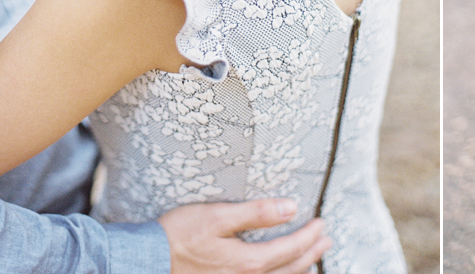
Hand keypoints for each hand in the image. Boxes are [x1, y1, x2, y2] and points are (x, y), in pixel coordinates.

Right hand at [159, 200, 329, 273]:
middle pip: (289, 269)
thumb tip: (290, 207)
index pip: (289, 249)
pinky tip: (281, 272)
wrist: (147, 261)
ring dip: (299, 269)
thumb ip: (256, 213)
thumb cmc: (179, 235)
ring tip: (313, 259)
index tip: (322, 222)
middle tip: (326, 239)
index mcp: (247, 263)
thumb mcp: (218, 217)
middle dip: (310, 253)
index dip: (309, 236)